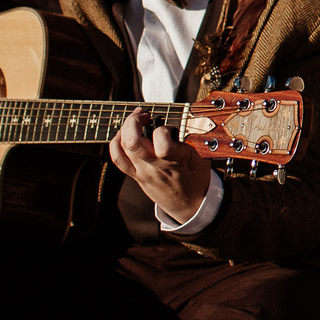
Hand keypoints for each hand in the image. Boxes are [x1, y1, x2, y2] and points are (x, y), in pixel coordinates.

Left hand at [111, 106, 212, 223]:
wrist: (189, 206)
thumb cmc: (197, 178)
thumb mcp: (202, 157)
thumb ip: (192, 139)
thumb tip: (187, 117)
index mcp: (176, 162)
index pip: (163, 146)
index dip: (163, 131)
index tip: (169, 125)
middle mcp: (155, 167)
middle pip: (133, 143)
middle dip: (133, 121)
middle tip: (144, 114)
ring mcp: (142, 172)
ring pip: (123, 148)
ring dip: (126, 128)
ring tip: (136, 119)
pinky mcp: (136, 175)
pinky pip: (118, 158)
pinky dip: (116, 142)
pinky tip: (124, 133)